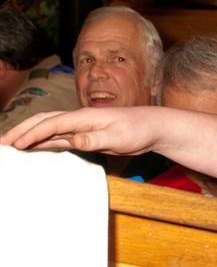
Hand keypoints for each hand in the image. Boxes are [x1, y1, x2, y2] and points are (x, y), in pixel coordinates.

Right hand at [0, 106, 161, 154]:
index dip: (32, 134)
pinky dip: (41, 142)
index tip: (16, 145)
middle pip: (43, 121)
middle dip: (21, 130)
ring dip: (28, 136)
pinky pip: (57, 138)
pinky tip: (32, 149)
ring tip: (9, 146)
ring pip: (47, 129)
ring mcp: (80, 127)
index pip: (52, 124)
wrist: (152, 127)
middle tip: (2, 143)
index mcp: (84, 117)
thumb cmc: (138, 129)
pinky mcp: (84, 135)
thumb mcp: (120, 137)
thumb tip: (75, 138)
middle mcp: (78, 119)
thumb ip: (97, 138)